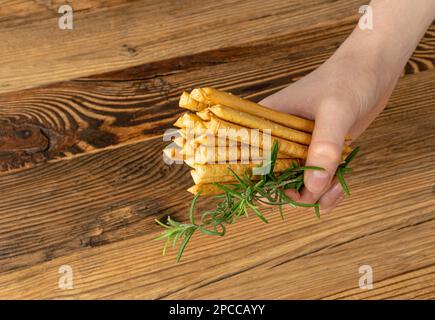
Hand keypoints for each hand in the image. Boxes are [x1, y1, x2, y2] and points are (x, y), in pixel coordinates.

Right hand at [259, 50, 397, 212]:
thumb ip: (324, 148)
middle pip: (271, 180)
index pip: (249, 161)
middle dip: (295, 193)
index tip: (288, 191)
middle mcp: (277, 137)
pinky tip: (341, 184)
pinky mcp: (316, 152)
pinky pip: (314, 182)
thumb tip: (313, 186)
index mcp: (266, 122)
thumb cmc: (349, 78)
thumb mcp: (336, 110)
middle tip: (320, 190)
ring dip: (316, 195)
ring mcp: (297, 147)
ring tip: (337, 186)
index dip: (261, 183)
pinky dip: (326, 191)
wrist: (373, 68)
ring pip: (294, 185)